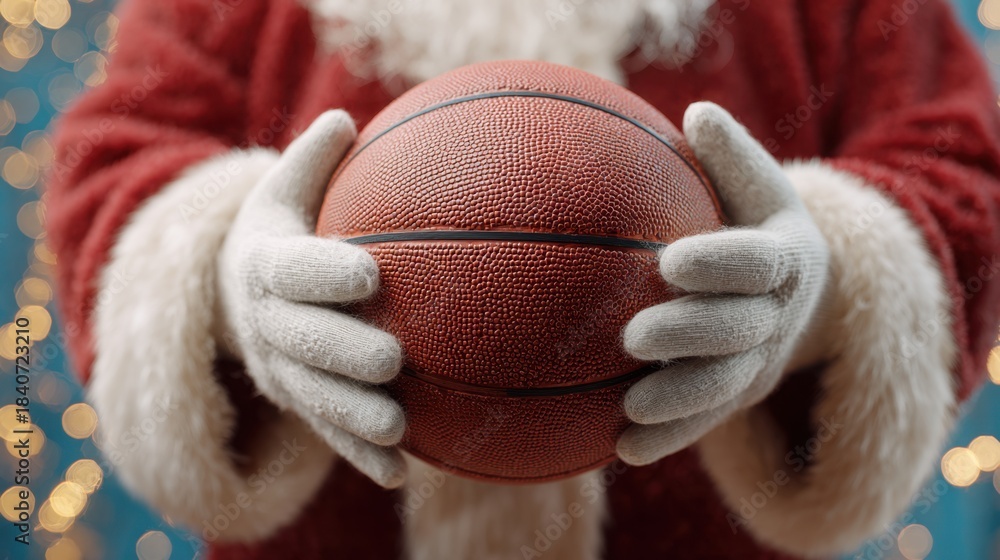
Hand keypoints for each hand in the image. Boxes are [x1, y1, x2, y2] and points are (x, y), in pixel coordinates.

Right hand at [218, 110, 406, 487]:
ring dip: (352, 416)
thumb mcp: (282, 189)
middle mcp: (267, 322)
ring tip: (398, 427)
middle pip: (301, 341)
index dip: (325, 271)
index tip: (369, 272)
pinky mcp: (297, 402)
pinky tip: (399, 473)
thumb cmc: (280, 229)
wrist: (230, 289)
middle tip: (390, 358)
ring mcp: (280, 369)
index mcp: (265, 264)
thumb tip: (347, 118)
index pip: (292, 269)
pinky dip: (358, 456)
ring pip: (313, 396)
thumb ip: (314, 159)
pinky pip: (326, 432)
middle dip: (342, 352)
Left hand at [616, 102, 830, 465]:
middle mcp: (780, 315)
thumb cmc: (754, 218)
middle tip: (634, 336)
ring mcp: (764, 362)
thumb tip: (696, 111)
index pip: (757, 261)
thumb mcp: (756, 183)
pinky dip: (670, 438)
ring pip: (725, 386)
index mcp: (787, 256)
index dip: (719, 263)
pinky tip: (620, 450)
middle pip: (740, 329)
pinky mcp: (741, 395)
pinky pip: (707, 421)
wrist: (794, 285)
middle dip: (691, 335)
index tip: (669, 261)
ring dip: (681, 401)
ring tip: (630, 408)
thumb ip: (729, 155)